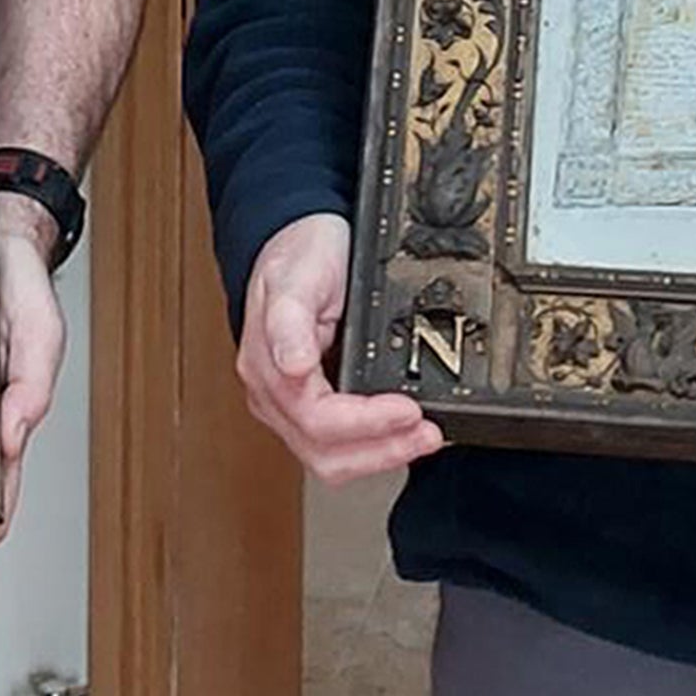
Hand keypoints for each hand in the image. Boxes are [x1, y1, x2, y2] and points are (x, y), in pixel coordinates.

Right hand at [237, 213, 441, 484]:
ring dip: (380, 456)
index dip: (366, 423)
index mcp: (268, 366)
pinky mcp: (309, 405)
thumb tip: (294, 368)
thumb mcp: (297, 275)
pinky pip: (338, 445)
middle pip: (324, 454)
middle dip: (381, 451)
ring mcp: (290, 404)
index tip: (408, 409)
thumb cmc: (298, 252)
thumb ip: (290, 322)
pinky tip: (401, 433)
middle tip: (427, 434)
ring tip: (421, 438)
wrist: (296, 236)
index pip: (317, 419)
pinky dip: (374, 446)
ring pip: (330, 459)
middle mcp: (275, 393)